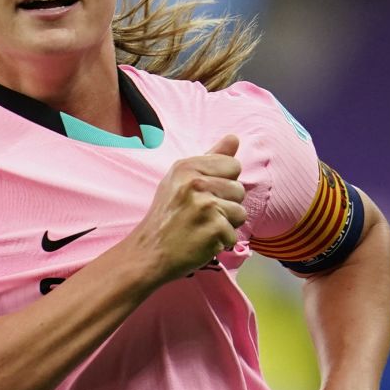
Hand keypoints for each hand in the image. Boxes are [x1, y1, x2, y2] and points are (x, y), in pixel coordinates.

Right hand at [125, 134, 246, 285]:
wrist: (149, 253)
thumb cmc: (167, 216)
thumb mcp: (181, 180)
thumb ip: (211, 159)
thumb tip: (234, 137)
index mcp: (187, 167)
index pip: (233, 165)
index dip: (223, 182)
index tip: (203, 194)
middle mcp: (195, 183)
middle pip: (239, 189)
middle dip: (226, 205)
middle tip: (201, 215)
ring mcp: (205, 206)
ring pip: (240, 213)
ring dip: (226, 225)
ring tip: (202, 228)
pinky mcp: (213, 229)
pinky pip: (234, 235)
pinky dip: (221, 243)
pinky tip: (201, 241)